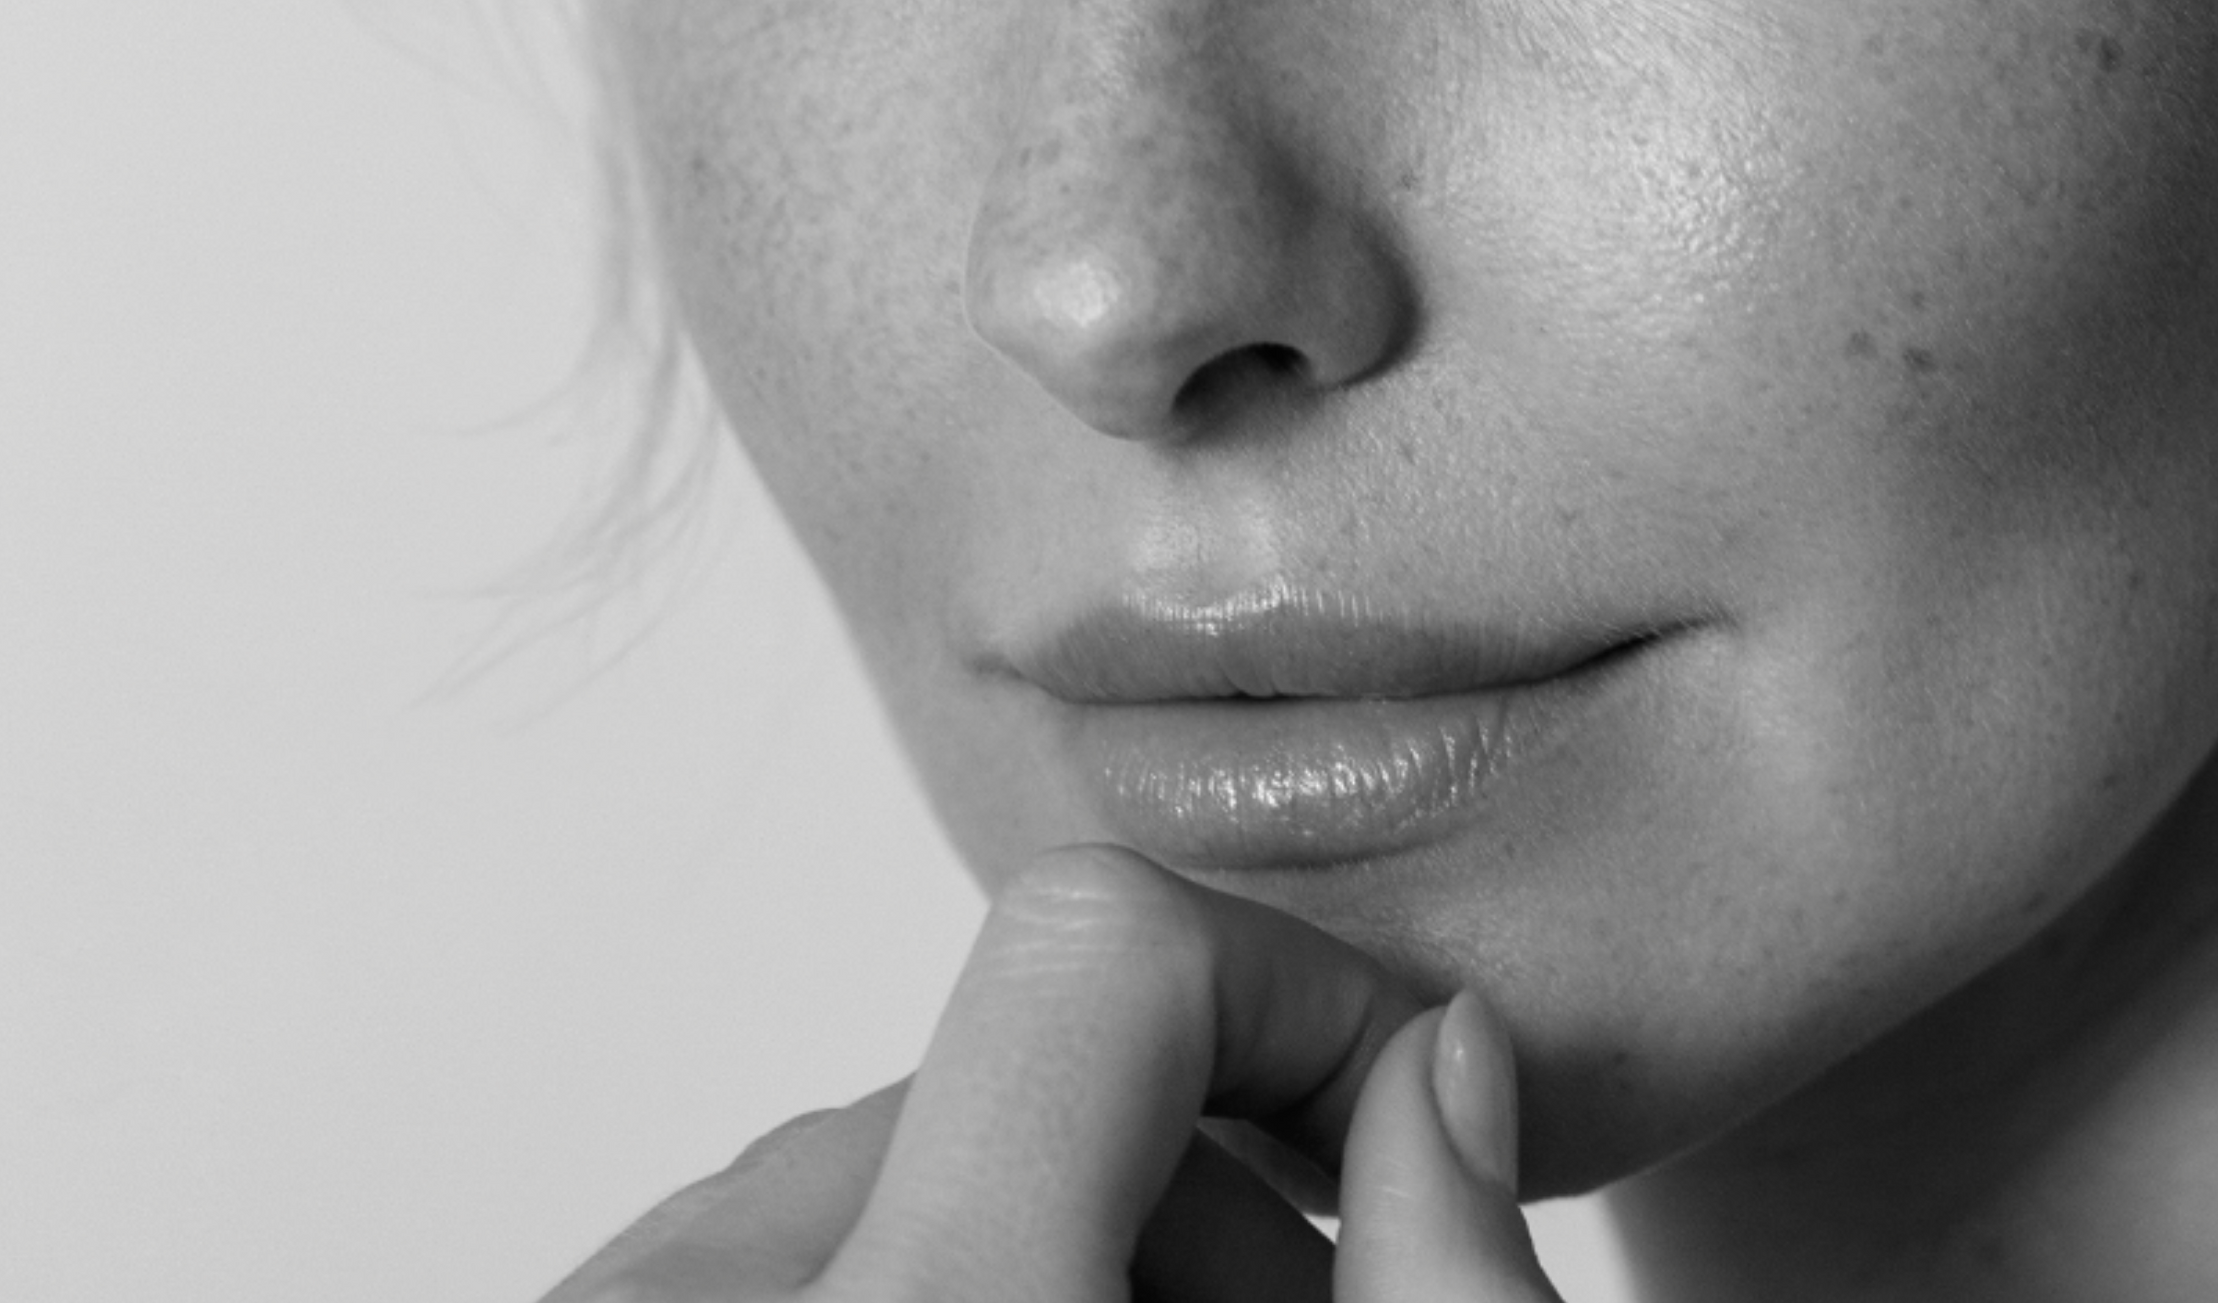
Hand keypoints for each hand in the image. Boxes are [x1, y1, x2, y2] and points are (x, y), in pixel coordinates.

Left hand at [539, 844, 1567, 1303]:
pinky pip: (768, 1256)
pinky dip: (913, 1295)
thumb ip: (1425, 1290)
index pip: (1102, 948)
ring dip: (1061, 1249)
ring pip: (890, 1164)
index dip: (1297, 997)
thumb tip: (1448, 1077)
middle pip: (1006, 1055)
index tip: (1391, 1133)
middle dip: (1198, 1176)